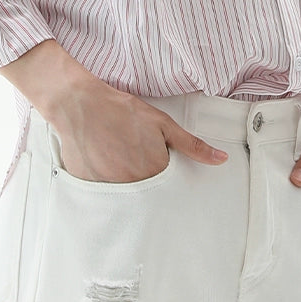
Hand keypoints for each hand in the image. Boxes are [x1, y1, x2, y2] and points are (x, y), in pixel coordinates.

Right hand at [46, 78, 229, 182]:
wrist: (80, 104)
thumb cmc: (121, 111)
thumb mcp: (162, 125)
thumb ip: (192, 145)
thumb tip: (220, 159)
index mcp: (154, 172)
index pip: (167, 190)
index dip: (163, 178)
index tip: (155, 166)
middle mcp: (132, 186)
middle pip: (145, 196)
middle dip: (143, 182)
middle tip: (132, 158)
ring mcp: (108, 189)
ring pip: (123, 197)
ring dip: (123, 184)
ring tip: (116, 158)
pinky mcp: (87, 188)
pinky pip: (100, 196)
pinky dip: (103, 184)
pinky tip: (101, 162)